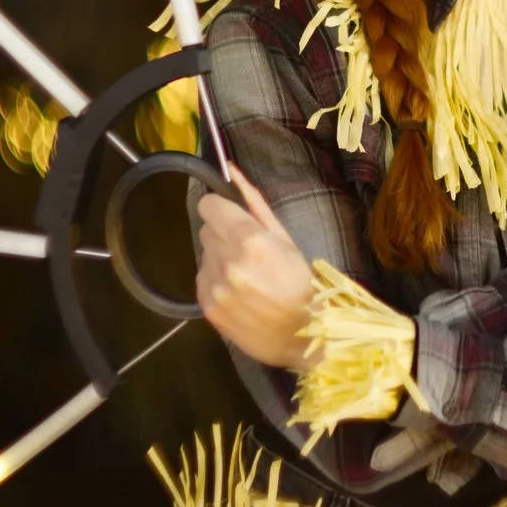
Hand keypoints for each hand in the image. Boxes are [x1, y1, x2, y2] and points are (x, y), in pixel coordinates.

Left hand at [195, 173, 314, 369]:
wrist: (304, 337)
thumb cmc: (301, 284)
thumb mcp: (286, 238)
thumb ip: (254, 202)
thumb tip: (230, 170)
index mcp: (249, 239)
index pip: (208, 205)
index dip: (221, 209)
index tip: (233, 218)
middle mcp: (226, 261)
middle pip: (207, 230)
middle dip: (224, 235)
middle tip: (249, 253)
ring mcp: (214, 286)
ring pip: (205, 255)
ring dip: (220, 260)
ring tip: (247, 277)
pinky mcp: (207, 307)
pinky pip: (202, 279)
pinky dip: (217, 282)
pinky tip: (239, 293)